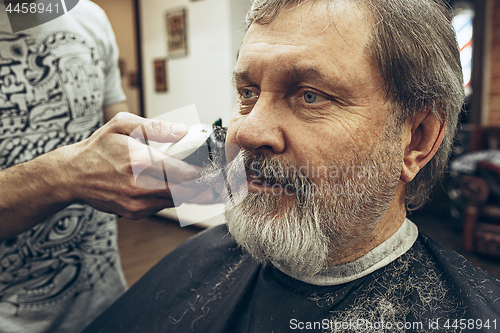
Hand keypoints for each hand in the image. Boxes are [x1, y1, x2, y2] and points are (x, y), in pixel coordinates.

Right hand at [59, 112, 208, 218]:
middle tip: (223, 182)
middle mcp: (140, 187)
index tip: (219, 169)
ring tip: (208, 185)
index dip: (206, 173)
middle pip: (186, 192)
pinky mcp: (134, 213)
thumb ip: (154, 127)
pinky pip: (163, 206)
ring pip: (177, 201)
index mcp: (140, 162)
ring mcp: (137, 204)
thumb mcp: (122, 125)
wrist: (72, 176)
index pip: (184, 173)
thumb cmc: (99, 148)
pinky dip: (174, 198)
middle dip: (207, 188)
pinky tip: (179, 188)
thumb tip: (183, 130)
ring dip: (192, 193)